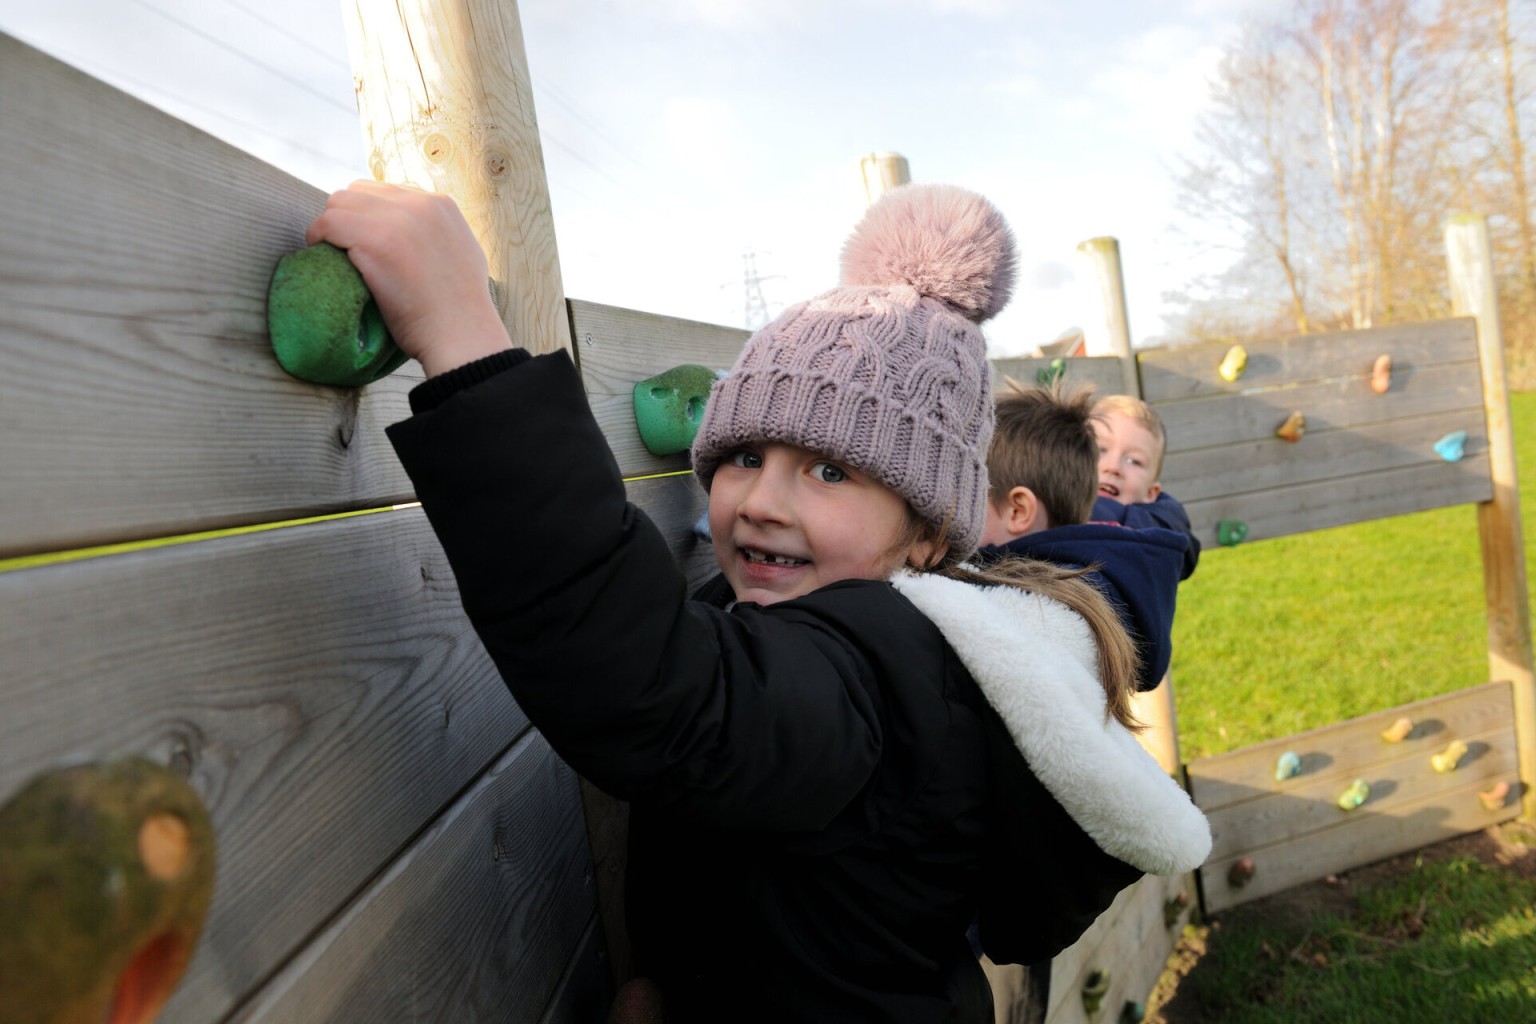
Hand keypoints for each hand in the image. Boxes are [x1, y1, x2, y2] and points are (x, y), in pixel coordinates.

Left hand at [306, 181, 510, 376]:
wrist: (462, 336)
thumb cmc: (458, 312)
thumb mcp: (460, 255)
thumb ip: (436, 235)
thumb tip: (411, 235)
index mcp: (440, 205)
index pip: (384, 192)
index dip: (367, 218)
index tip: (363, 244)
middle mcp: (420, 203)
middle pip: (357, 192)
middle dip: (347, 219)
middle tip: (346, 252)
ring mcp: (398, 218)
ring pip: (338, 203)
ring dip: (331, 229)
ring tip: (335, 257)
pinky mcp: (375, 239)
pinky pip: (327, 224)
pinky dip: (318, 239)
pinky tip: (325, 260)